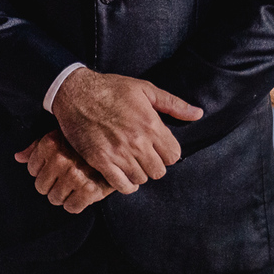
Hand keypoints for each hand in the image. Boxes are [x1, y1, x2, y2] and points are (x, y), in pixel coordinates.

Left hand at [15, 130, 112, 213]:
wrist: (117, 147)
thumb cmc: (84, 142)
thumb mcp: (59, 136)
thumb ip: (36, 147)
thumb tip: (18, 157)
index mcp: (50, 143)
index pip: (32, 169)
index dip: (43, 171)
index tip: (55, 168)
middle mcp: (60, 159)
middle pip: (41, 187)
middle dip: (51, 185)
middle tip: (64, 179)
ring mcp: (74, 175)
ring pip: (54, 198)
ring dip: (62, 196)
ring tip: (73, 186)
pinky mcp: (89, 190)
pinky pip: (71, 207)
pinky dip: (75, 204)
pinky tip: (82, 194)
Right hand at [51, 68, 201, 194]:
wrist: (75, 92)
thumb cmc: (110, 88)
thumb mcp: (144, 89)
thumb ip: (173, 104)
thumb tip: (198, 114)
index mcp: (151, 124)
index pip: (174, 155)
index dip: (167, 152)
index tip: (157, 148)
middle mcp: (137, 141)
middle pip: (159, 171)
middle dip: (153, 164)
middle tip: (143, 156)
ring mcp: (118, 153)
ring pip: (141, 179)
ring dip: (138, 173)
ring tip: (130, 162)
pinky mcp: (100, 160)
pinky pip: (121, 185)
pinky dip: (125, 184)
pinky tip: (122, 174)